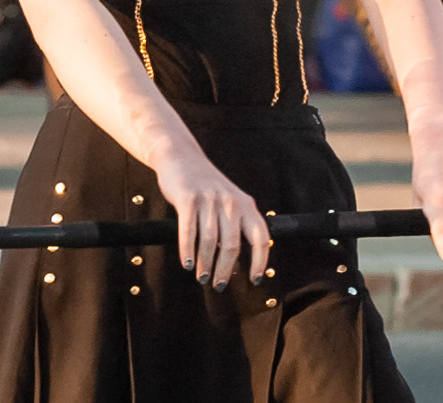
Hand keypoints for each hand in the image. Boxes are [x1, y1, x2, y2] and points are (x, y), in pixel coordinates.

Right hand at [152, 143, 270, 287]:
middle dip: (225, 270)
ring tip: (202, 277)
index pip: (260, 238)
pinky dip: (187, 251)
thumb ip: (235, 226)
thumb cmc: (205, 185)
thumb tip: (235, 263)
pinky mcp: (188, 199)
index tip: (254, 280)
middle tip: (219, 285)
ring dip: (205, 264)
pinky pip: (189, 232)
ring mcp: (209, 200)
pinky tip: (187, 263)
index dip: (260, 261)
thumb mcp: (229, 200)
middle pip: (232, 245)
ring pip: (209, 242)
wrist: (181, 156)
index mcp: (245, 204)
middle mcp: (230, 202)